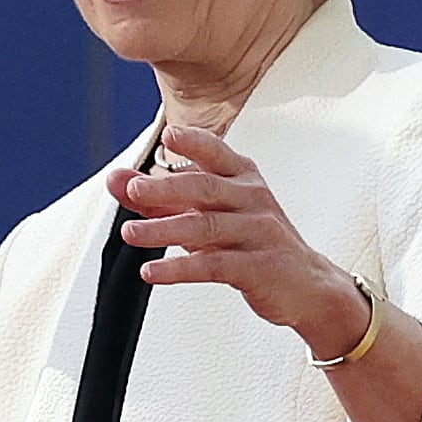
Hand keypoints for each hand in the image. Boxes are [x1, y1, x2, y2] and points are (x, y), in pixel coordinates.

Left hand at [127, 126, 421, 421]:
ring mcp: (260, 233)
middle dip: (167, 187)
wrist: (307, 286)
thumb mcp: (208, 214)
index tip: (169, 135)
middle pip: (206, 188)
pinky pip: (214, 265)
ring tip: (129, 233)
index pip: (218, 153)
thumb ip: (160, 197)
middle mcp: (254, 200)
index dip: (195, 142)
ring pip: (206, 227)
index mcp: (243, 179)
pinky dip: (179, 268)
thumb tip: (114, 179)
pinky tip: (151, 271)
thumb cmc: (251, 242)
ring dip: (163, 230)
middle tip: (133, 188)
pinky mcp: (260, 267)